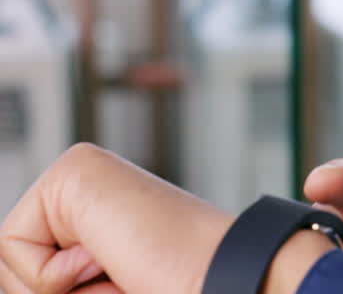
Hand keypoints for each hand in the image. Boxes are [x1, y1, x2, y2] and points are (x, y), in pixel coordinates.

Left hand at [0, 143, 232, 293]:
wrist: (213, 279)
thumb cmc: (172, 288)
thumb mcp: (95, 292)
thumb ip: (48, 285)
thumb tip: (7, 281)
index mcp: (93, 214)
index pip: (24, 274)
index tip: (122, 283)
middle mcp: (82, 189)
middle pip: (12, 268)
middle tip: (119, 279)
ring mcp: (78, 172)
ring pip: (8, 263)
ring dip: (62, 290)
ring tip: (117, 268)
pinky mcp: (72, 170)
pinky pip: (12, 244)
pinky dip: (53, 274)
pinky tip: (105, 254)